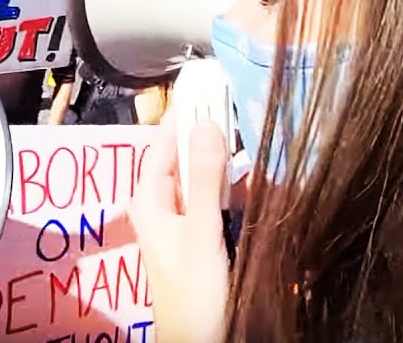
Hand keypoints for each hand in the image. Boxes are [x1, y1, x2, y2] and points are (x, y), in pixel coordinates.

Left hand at [129, 108, 230, 341]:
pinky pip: (215, 196)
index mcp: (149, 198)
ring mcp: (181, 218)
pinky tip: (253, 176)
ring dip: (223, 158)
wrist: (200, 339)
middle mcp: (161, 203)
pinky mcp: (201, 232)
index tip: (205, 84)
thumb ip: (205, 179)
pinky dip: (232, 184)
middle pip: (184, 154)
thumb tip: (206, 124)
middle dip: (208, 132)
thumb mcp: (201, 230)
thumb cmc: (193, 292)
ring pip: (203, 174)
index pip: (162, 140)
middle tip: (235, 103)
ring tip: (247, 132)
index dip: (183, 112)